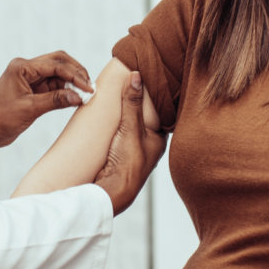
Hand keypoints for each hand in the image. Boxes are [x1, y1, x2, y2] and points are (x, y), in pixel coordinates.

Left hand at [0, 52, 92, 148]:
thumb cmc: (0, 119)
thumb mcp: (30, 109)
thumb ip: (56, 100)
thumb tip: (79, 96)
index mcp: (21, 67)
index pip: (55, 65)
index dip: (75, 75)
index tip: (89, 88)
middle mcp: (25, 68)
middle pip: (58, 61)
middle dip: (76, 72)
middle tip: (90, 86)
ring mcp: (29, 78)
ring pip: (57, 73)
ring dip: (71, 82)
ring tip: (85, 94)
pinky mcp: (32, 89)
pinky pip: (53, 85)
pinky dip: (65, 90)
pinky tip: (74, 98)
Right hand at [94, 72, 166, 214]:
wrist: (112, 192)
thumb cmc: (128, 164)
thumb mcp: (130, 128)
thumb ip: (132, 103)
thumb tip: (136, 75)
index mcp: (159, 140)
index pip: (160, 113)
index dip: (153, 98)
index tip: (146, 82)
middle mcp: (150, 147)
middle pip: (145, 121)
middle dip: (138, 107)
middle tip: (129, 87)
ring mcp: (136, 154)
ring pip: (133, 130)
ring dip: (125, 118)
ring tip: (116, 99)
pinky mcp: (121, 158)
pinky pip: (121, 138)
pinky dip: (116, 129)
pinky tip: (108, 122)